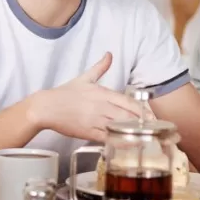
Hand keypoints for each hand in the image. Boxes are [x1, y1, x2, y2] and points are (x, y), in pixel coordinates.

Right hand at [29, 52, 147, 141]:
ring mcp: (95, 120)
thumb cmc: (65, 93)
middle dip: (142, 124)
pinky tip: (128, 145)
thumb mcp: (84, 78)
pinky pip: (107, 138)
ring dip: (133, 133)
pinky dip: (119, 142)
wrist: (46, 107)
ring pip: (119, 128)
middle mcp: (101, 106)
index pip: (128, 102)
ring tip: (146, 138)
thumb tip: (109, 54)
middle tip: (153, 130)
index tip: (152, 116)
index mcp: (102, 93)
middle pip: (128, 116)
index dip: (143, 110)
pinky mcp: (88, 132)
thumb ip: (100, 67)